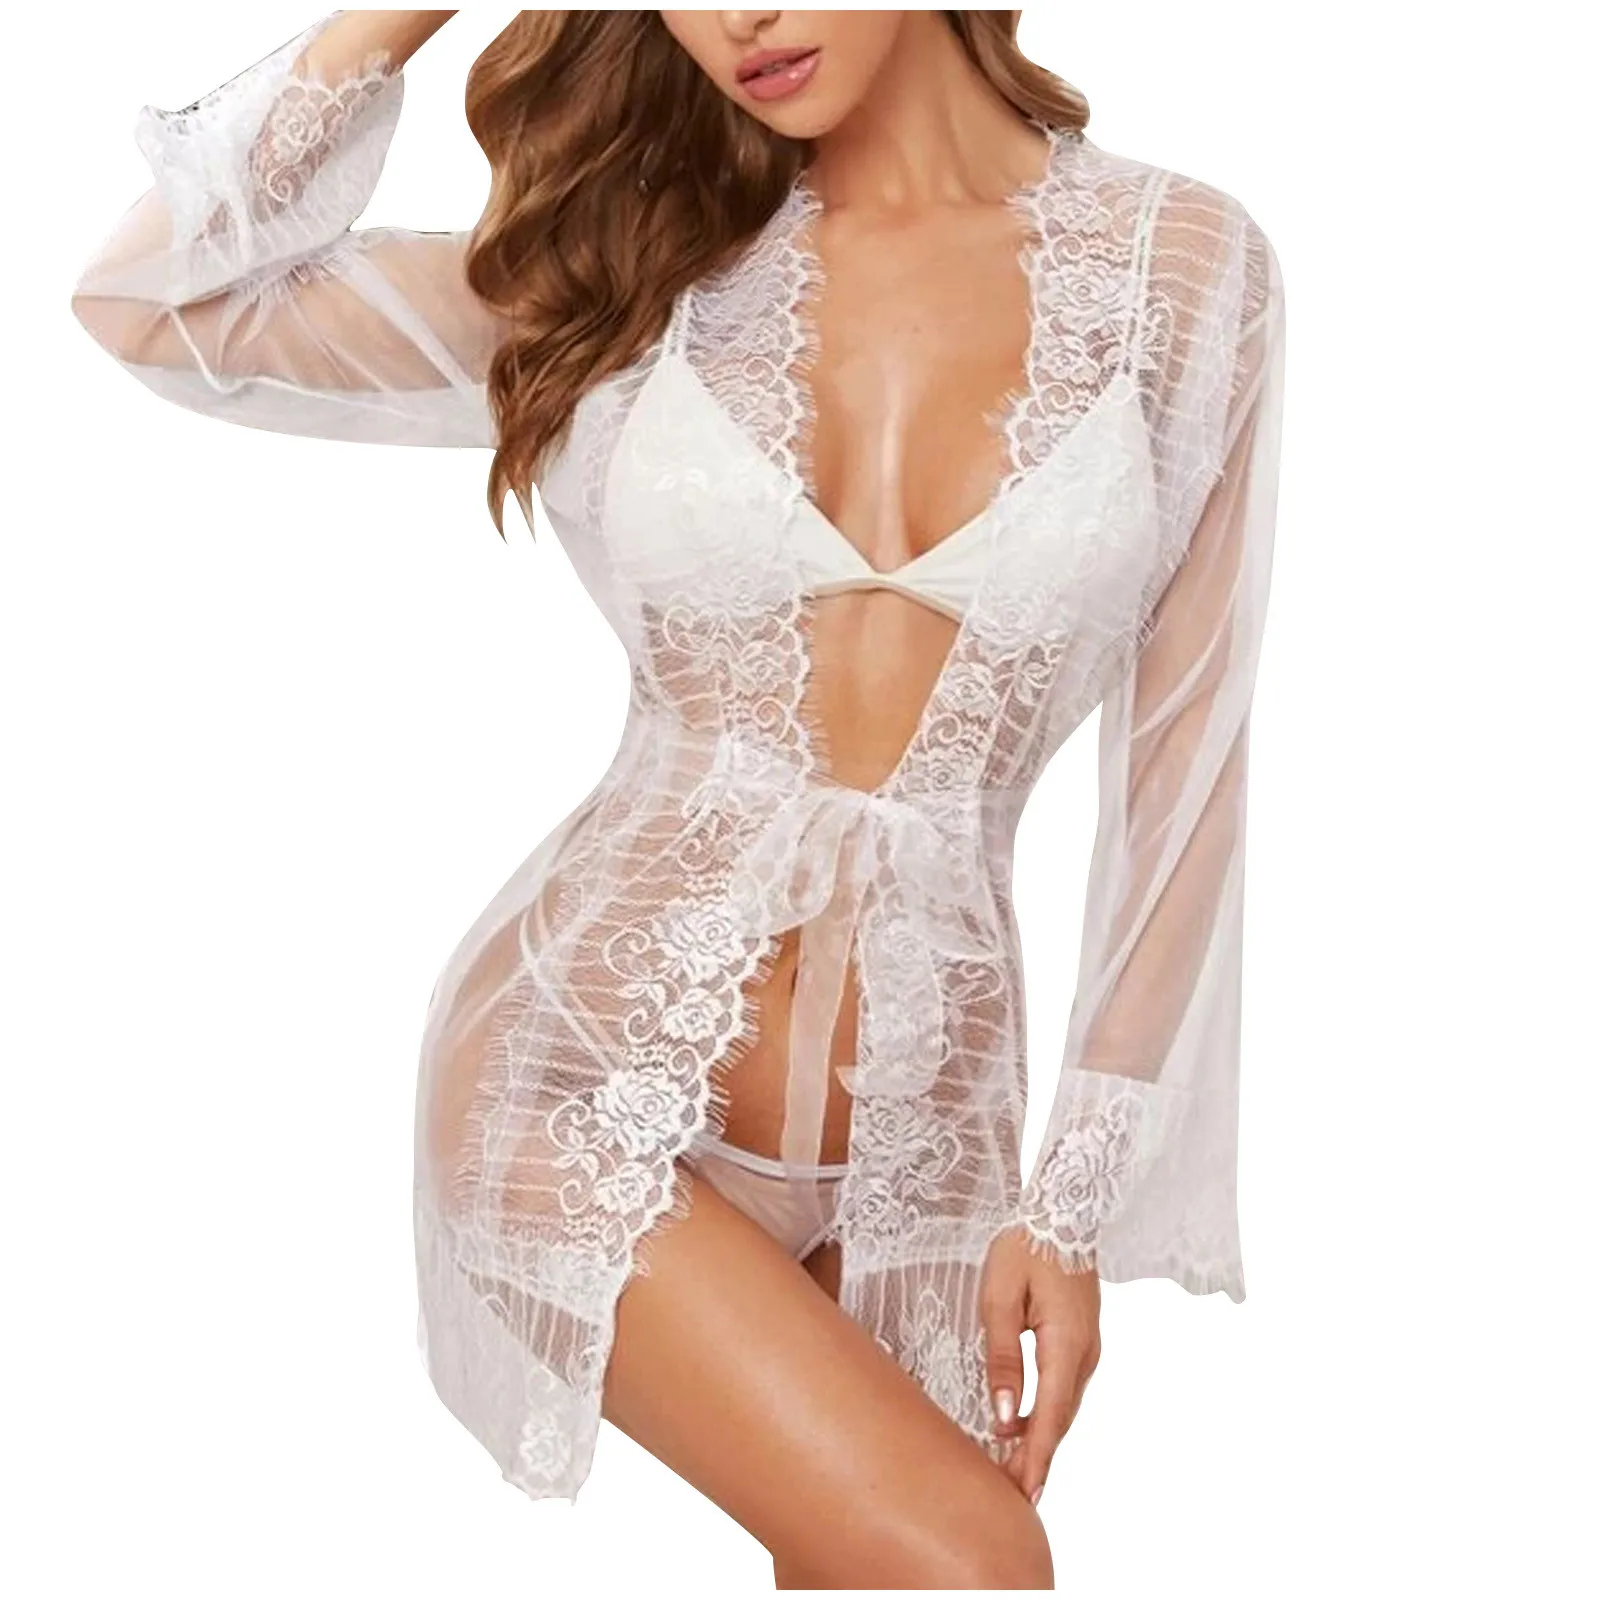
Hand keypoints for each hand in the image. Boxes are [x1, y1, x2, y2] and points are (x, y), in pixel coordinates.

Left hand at [978, 1223, 1100, 1505]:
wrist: (1062, 1213)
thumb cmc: (1023, 1250)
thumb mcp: (1000, 1299)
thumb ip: (1002, 1359)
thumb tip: (1004, 1418)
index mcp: (1066, 1345)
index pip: (1050, 1417)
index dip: (1035, 1459)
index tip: (1024, 1496)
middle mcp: (1085, 1354)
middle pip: (1061, 1419)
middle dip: (1037, 1458)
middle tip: (1013, 1496)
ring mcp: (1088, 1348)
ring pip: (1065, 1406)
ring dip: (1043, 1438)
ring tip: (1015, 1471)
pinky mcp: (1082, 1340)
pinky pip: (1065, 1388)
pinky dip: (1048, 1414)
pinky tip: (1027, 1426)